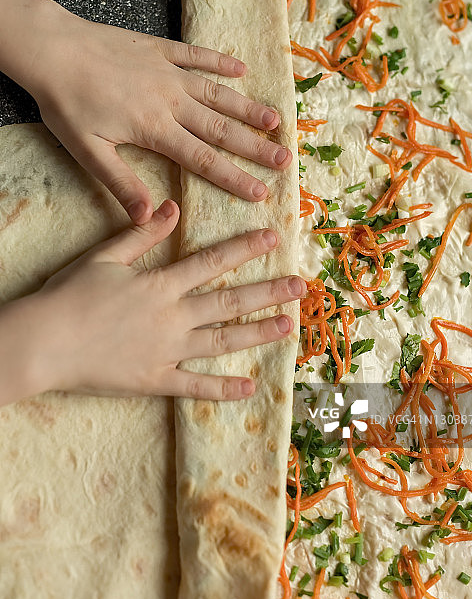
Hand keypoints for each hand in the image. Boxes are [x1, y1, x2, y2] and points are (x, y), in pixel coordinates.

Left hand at [0, 0, 292, 222]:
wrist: (52, 49)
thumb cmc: (66, 103)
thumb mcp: (88, 151)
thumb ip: (122, 184)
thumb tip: (149, 217)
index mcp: (155, 129)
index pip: (204, 160)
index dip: (235, 178)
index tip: (261, 192)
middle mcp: (171, 100)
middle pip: (221, 128)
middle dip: (255, 147)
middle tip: (285, 159)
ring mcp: (168, 72)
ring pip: (217, 93)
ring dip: (248, 107)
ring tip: (275, 121)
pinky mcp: (159, 48)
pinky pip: (197, 54)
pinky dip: (220, 61)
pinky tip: (241, 68)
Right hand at [21, 200, 304, 400]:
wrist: (44, 343)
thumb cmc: (69, 295)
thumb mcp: (104, 256)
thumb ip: (142, 234)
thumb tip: (173, 209)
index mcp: (162, 284)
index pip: (213, 262)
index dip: (246, 248)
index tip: (274, 238)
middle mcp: (173, 316)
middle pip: (230, 302)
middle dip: (268, 292)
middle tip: (301, 287)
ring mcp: (168, 350)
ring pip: (223, 341)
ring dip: (258, 333)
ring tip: (289, 327)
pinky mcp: (156, 380)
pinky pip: (195, 386)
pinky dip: (222, 389)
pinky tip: (249, 388)